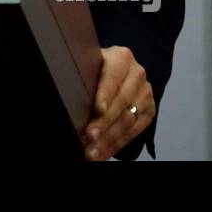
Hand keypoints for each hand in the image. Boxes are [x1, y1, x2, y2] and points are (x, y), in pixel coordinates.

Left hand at [81, 45, 154, 159]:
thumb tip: (62, 87)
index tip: (98, 109)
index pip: (112, 76)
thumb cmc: (95, 69)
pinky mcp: (150, 110)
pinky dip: (117, 144)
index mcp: (121, 57)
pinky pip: (135, 131)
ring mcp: (146, 92)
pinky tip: (104, 153)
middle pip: (122, 101)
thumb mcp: (88, 64)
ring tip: (93, 152)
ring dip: (109, 139)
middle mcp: (137, 73)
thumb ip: (82, 73)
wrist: (118, 72)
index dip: (105, 94)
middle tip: (89, 137)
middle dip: (105, 122)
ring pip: (128, 119)